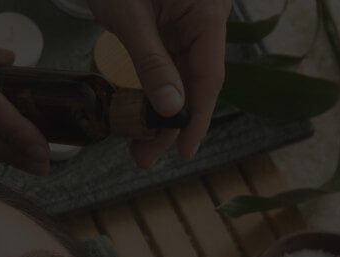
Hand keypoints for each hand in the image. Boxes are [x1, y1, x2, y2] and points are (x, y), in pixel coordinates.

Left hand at [87, 0, 231, 168]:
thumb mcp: (130, 17)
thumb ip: (152, 62)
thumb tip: (171, 108)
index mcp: (206, 12)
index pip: (209, 77)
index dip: (197, 118)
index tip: (184, 150)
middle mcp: (204, 20)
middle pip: (195, 82)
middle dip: (170, 124)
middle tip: (144, 158)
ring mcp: (187, 24)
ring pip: (181, 79)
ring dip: (160, 113)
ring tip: (138, 147)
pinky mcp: (169, 26)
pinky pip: (168, 66)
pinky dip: (153, 92)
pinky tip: (139, 117)